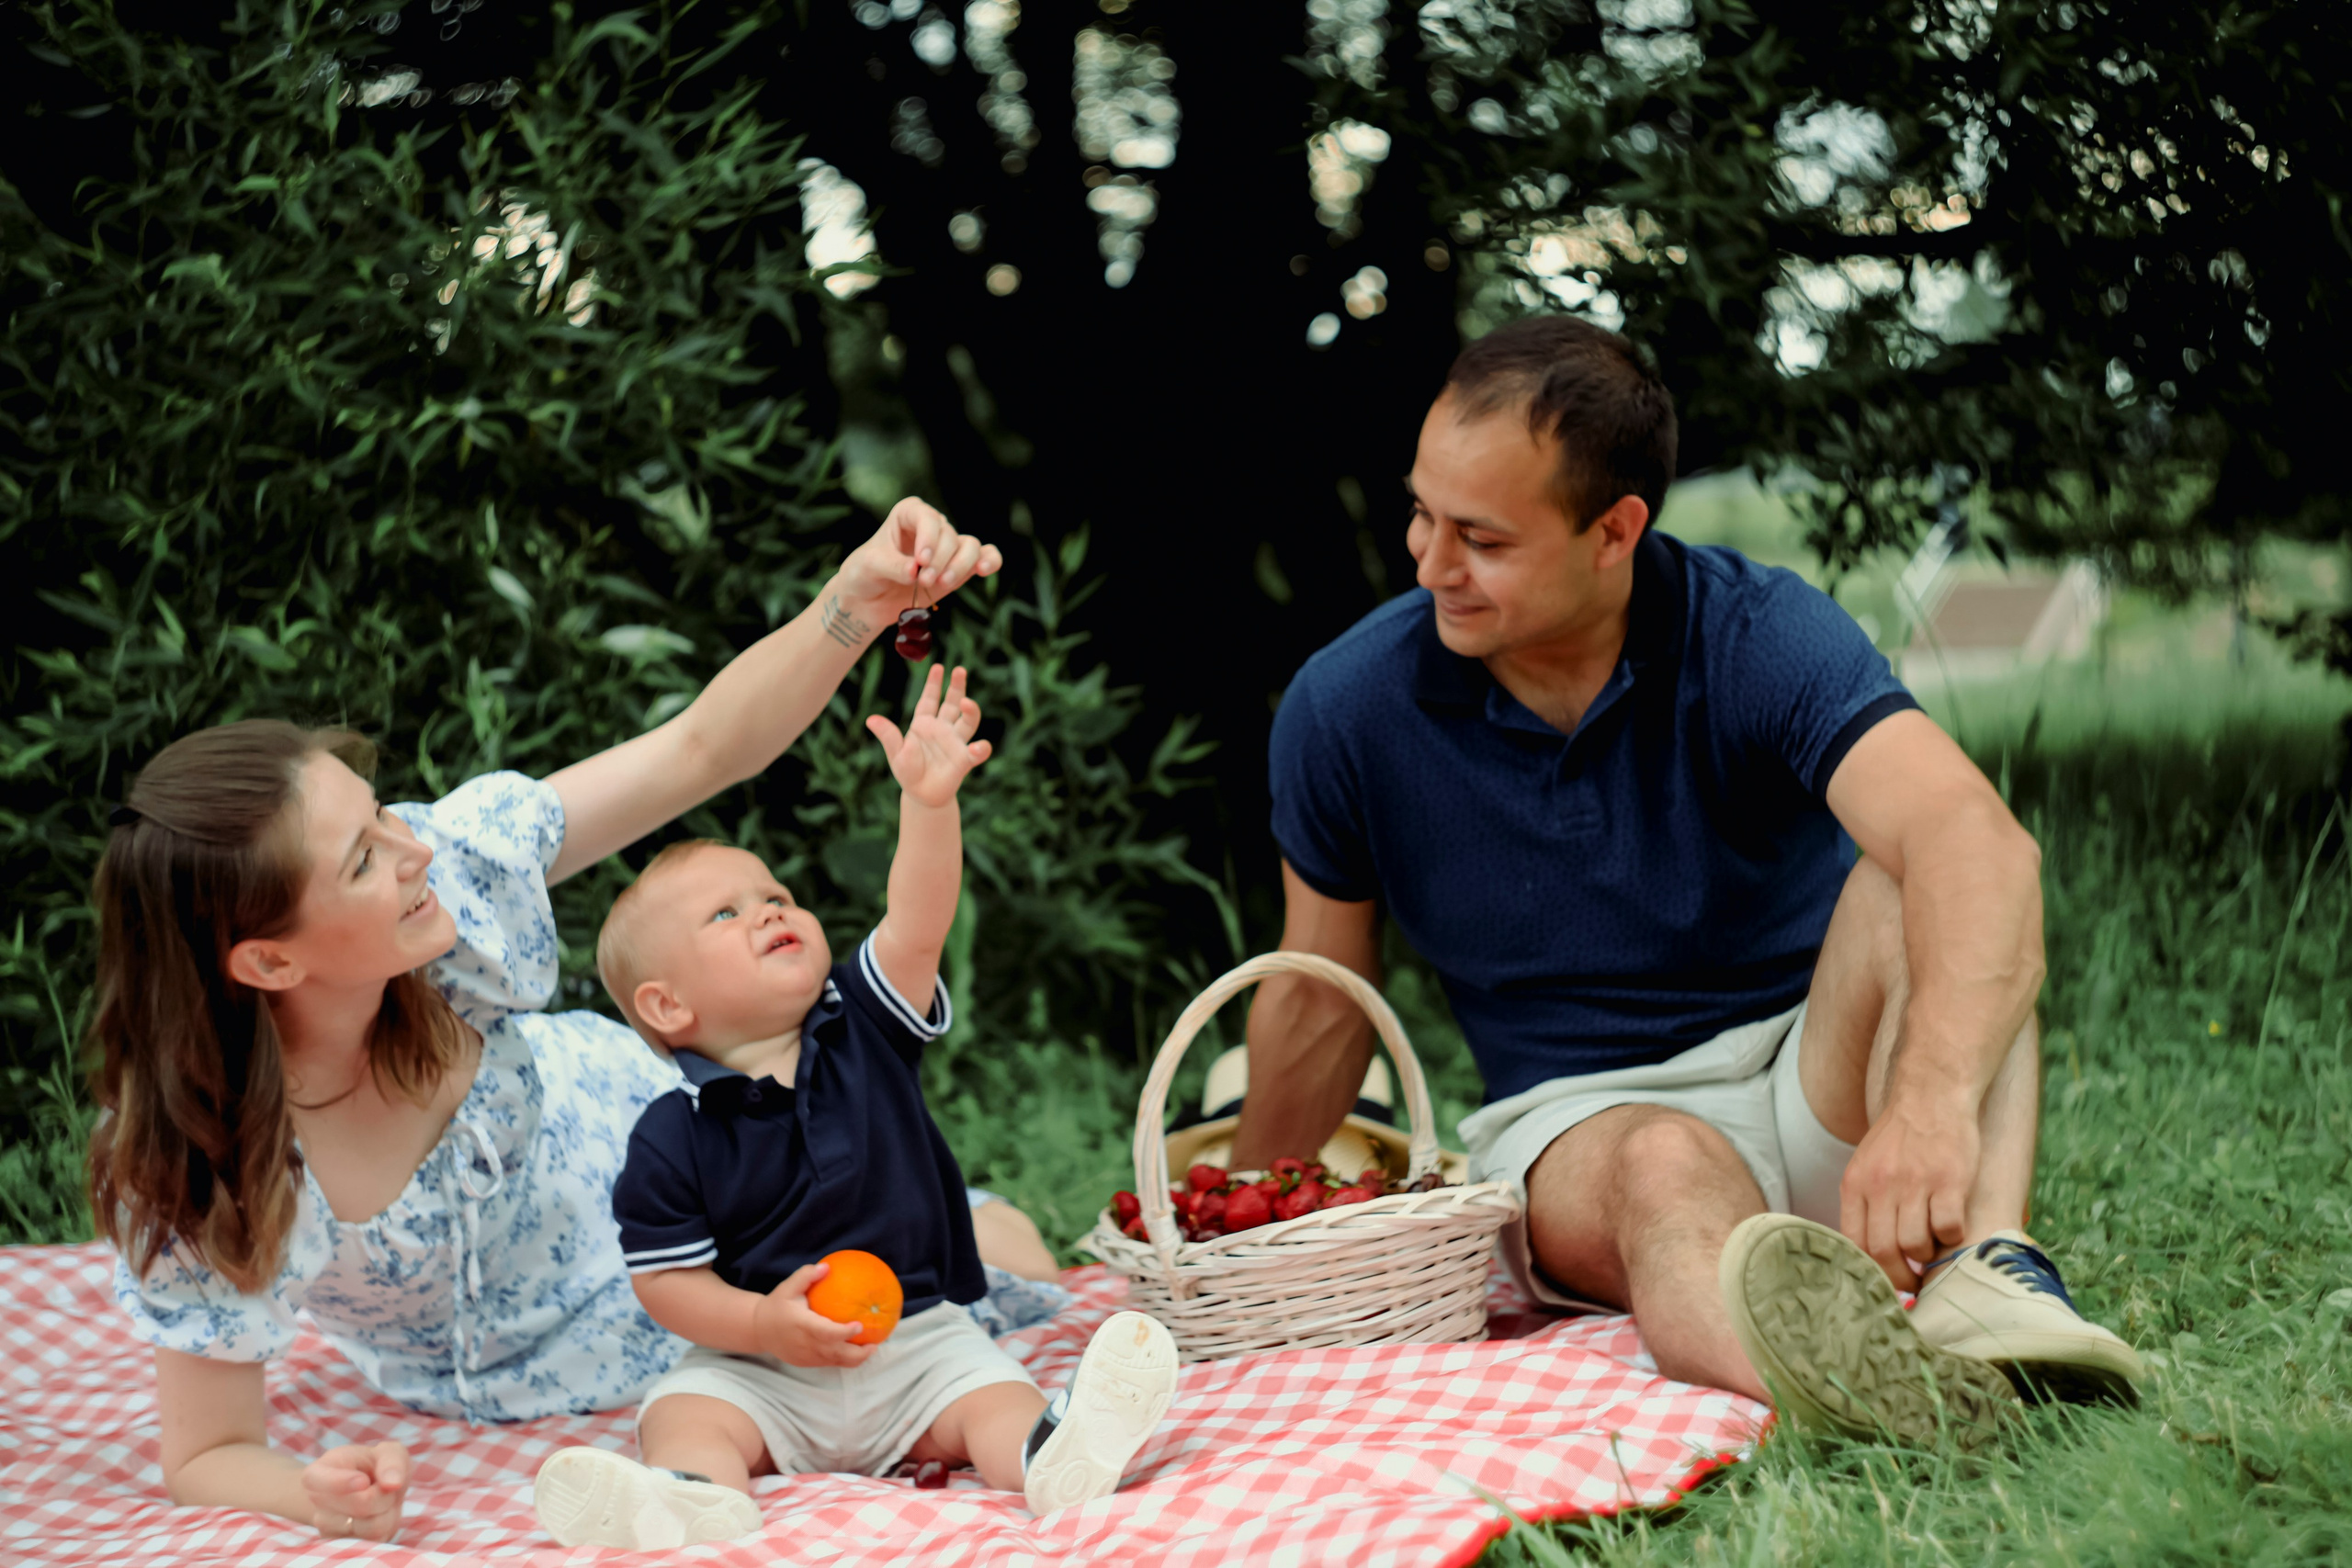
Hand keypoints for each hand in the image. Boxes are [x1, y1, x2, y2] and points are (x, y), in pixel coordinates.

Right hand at [302, 1441, 407, 1543]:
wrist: (372, 1489)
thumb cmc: (377, 1466)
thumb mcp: (389, 1453)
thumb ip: (391, 1462)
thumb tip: (392, 1484)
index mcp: (317, 1473)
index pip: (320, 1482)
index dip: (343, 1482)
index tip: (363, 1481)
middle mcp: (316, 1502)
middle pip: (361, 1504)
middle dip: (383, 1495)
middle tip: (381, 1485)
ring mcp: (326, 1526)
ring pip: (371, 1526)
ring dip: (386, 1512)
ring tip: (379, 1500)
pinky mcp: (342, 1545)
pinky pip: (375, 1540)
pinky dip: (386, 1527)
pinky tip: (377, 1515)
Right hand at [754, 1262, 877, 1367]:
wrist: (759, 1330)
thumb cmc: (777, 1306)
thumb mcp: (788, 1287)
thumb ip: (806, 1276)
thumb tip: (827, 1267)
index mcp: (802, 1325)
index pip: (826, 1333)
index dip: (844, 1332)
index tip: (860, 1325)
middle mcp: (806, 1344)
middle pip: (836, 1353)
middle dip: (858, 1353)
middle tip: (874, 1343)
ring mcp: (807, 1356)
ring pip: (835, 1362)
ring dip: (854, 1358)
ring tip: (871, 1348)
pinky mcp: (807, 1363)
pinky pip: (829, 1363)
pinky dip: (844, 1359)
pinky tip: (855, 1349)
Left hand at [836, 498, 1003, 617]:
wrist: (869, 600)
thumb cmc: (864, 574)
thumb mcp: (869, 566)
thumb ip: (892, 566)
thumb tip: (916, 571)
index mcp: (908, 514)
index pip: (926, 516)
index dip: (928, 537)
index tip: (921, 561)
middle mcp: (931, 527)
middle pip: (949, 535)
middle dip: (940, 560)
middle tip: (923, 581)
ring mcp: (948, 547)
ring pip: (970, 546)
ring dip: (960, 566)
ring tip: (942, 584)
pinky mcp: (960, 567)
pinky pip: (985, 557)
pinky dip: (990, 561)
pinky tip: (983, 570)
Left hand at [865, 664, 991, 808]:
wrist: (921, 796)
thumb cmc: (908, 772)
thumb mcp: (895, 753)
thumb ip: (888, 736)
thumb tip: (870, 719)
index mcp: (924, 724)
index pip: (930, 699)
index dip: (934, 683)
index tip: (938, 667)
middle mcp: (942, 729)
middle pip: (952, 703)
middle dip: (957, 686)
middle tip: (959, 670)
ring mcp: (955, 743)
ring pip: (967, 722)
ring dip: (970, 711)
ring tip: (967, 702)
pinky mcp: (964, 761)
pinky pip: (975, 753)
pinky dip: (980, 749)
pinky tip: (979, 747)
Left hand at [1839, 1089, 1980, 1288]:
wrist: (1931, 1096)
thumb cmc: (1900, 1137)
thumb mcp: (1867, 1166)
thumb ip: (1865, 1204)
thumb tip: (1872, 1255)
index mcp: (1855, 1184)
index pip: (1854, 1243)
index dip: (1871, 1272)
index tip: (1886, 1284)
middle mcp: (1881, 1185)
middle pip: (1883, 1251)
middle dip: (1900, 1277)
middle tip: (1914, 1284)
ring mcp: (1915, 1183)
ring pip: (1914, 1244)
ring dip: (1926, 1257)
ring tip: (1933, 1250)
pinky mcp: (1949, 1181)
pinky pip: (1947, 1228)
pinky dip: (1951, 1238)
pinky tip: (1952, 1228)